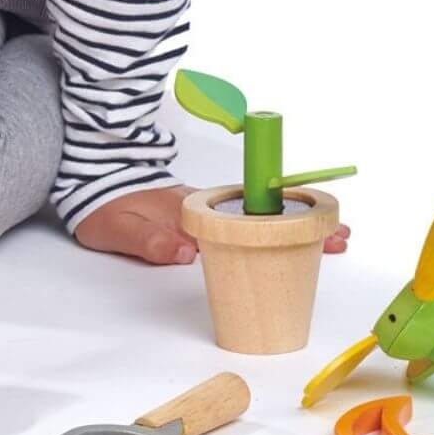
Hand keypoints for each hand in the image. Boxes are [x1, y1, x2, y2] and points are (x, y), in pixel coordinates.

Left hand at [74, 183, 351, 265]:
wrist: (91, 182)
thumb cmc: (105, 207)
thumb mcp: (118, 227)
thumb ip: (150, 240)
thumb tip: (186, 251)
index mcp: (193, 207)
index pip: (247, 214)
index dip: (284, 222)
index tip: (319, 230)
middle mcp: (208, 204)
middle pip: (263, 213)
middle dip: (304, 224)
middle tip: (343, 236)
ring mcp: (209, 210)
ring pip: (259, 217)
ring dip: (294, 227)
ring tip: (334, 240)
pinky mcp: (205, 218)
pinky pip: (246, 222)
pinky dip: (273, 230)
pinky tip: (293, 245)